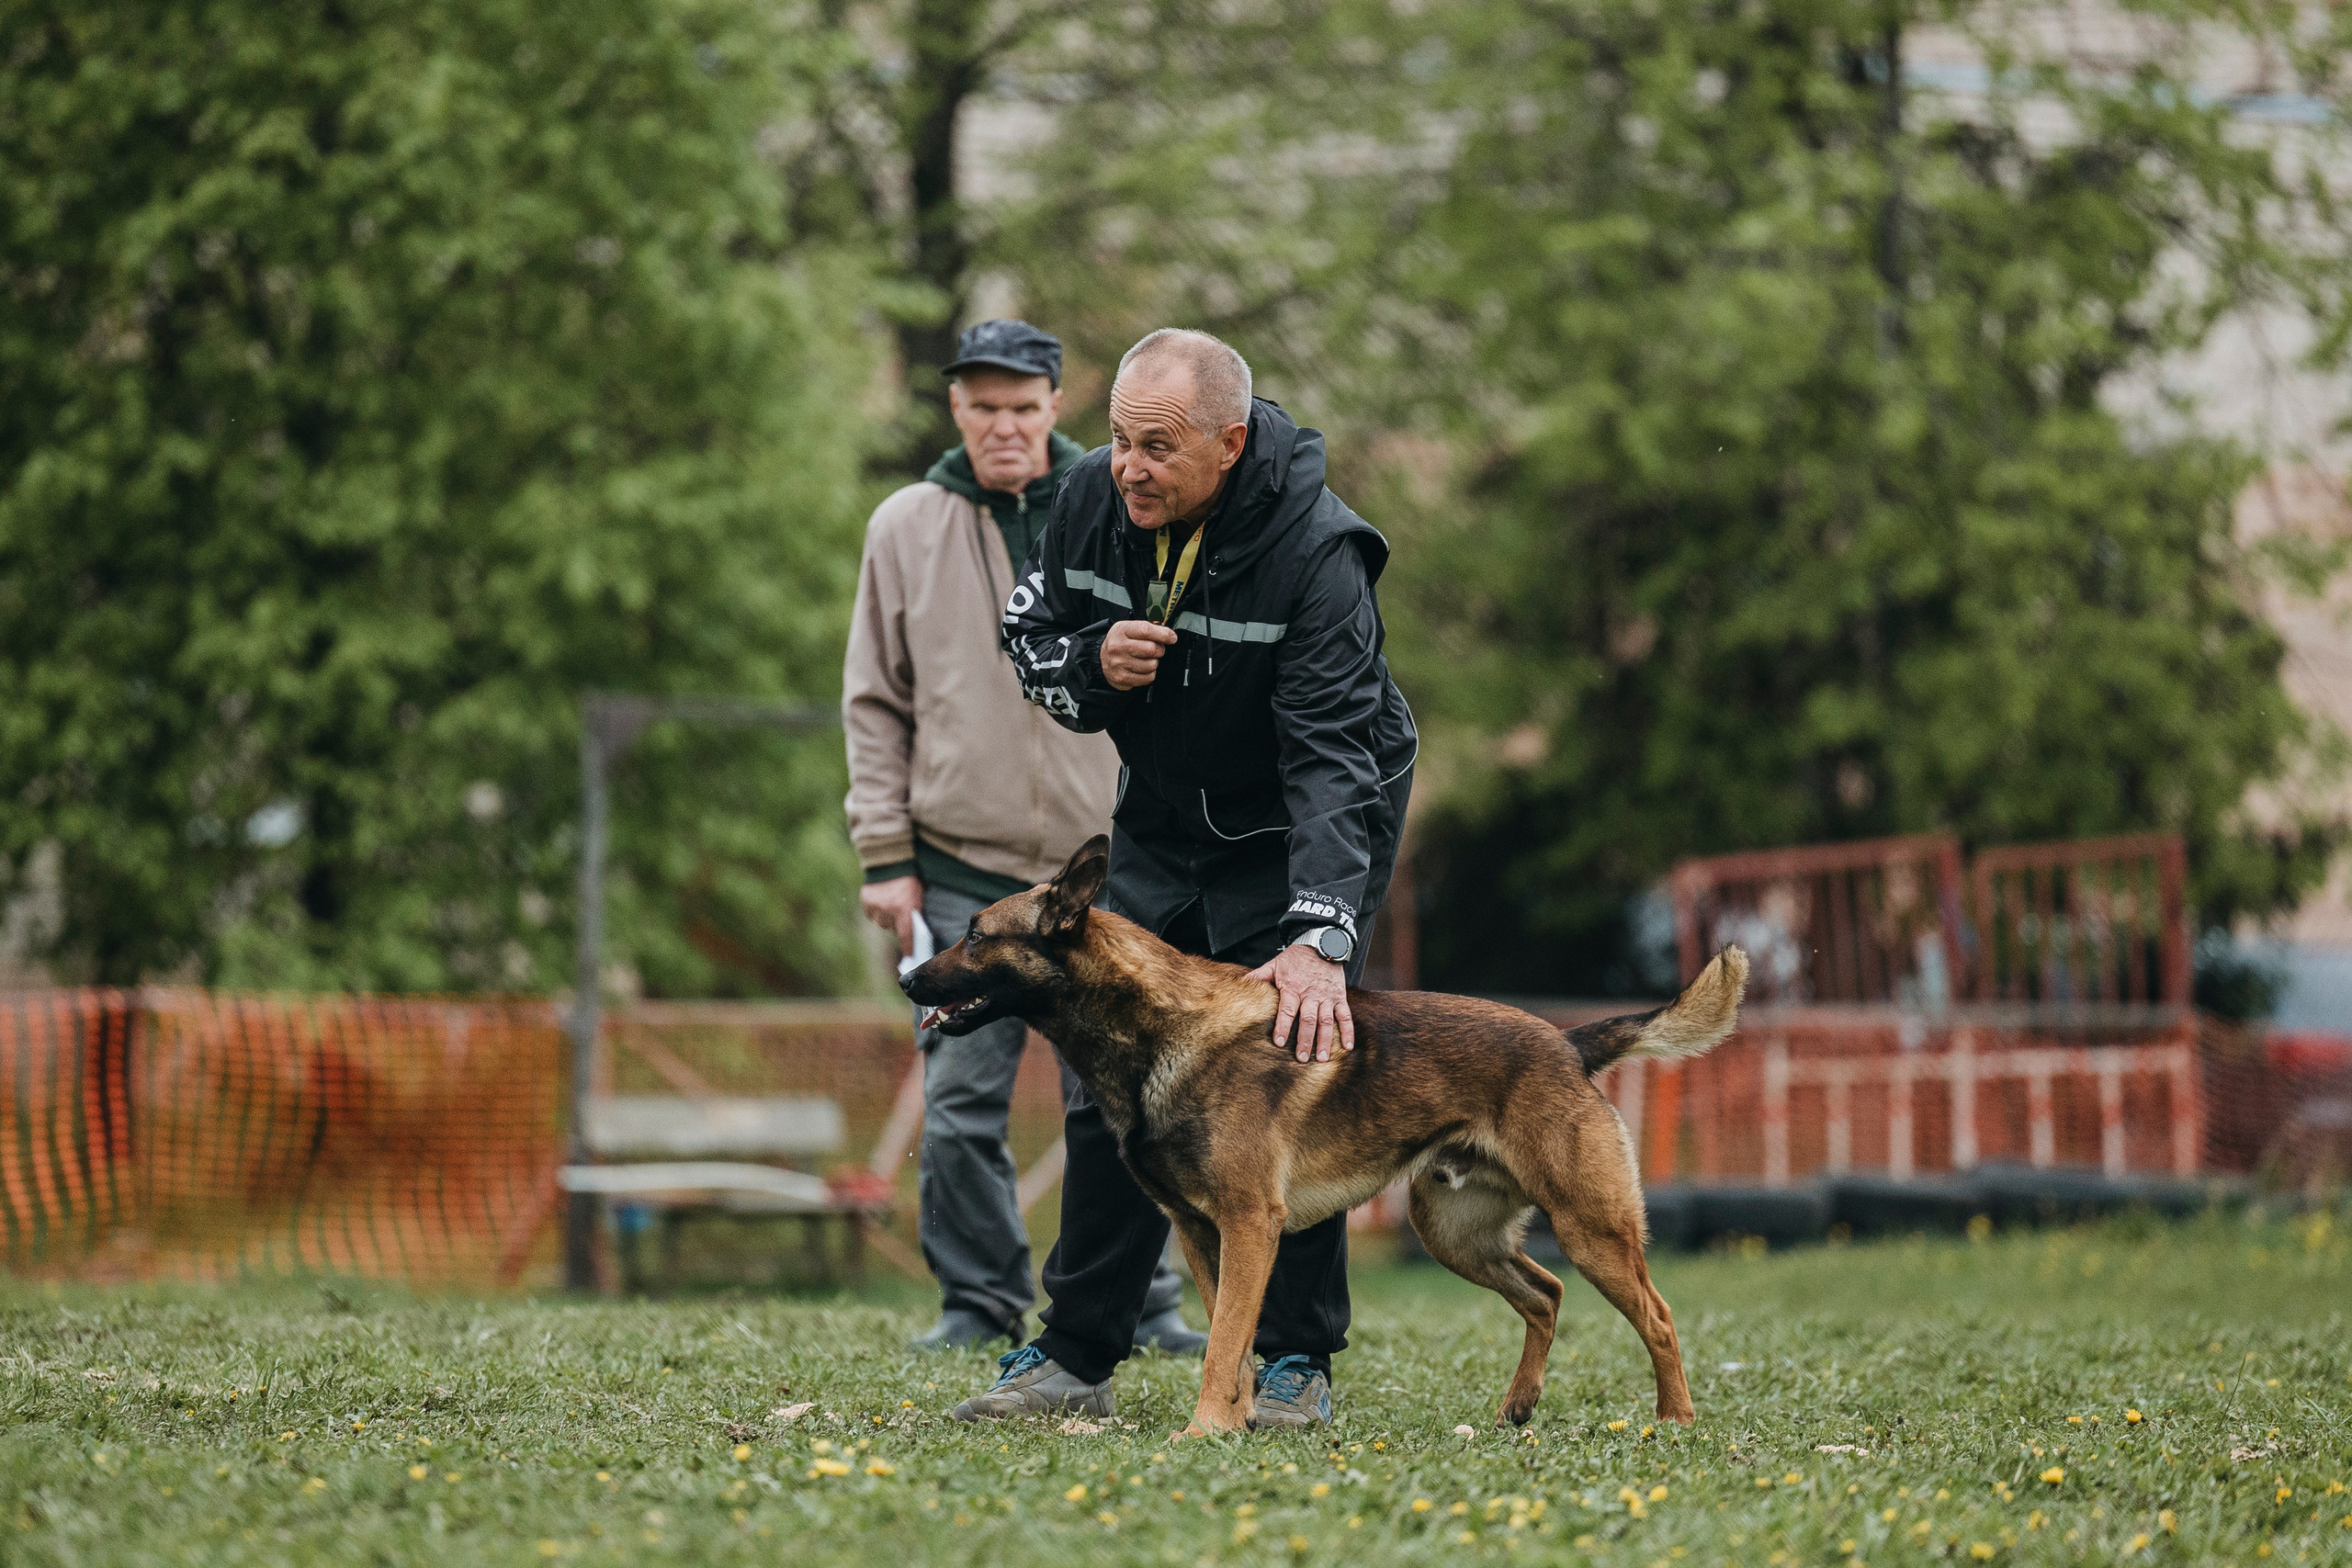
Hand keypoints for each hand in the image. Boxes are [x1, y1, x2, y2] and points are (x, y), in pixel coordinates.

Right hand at [858, 875, 923, 956]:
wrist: (891, 860)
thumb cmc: (910, 878)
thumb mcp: (918, 895)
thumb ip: (914, 912)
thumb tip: (912, 931)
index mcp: (904, 909)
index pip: (906, 936)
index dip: (908, 949)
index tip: (909, 958)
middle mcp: (888, 910)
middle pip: (891, 928)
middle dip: (896, 924)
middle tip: (900, 914)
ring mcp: (875, 905)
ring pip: (880, 921)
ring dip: (886, 917)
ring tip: (890, 904)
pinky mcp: (866, 900)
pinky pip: (871, 913)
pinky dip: (876, 909)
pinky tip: (881, 899)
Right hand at [1102, 619, 1176, 690]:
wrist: (1103, 660)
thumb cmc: (1121, 643)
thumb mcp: (1129, 629)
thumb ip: (1148, 629)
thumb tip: (1170, 635)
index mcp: (1121, 630)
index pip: (1145, 630)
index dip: (1163, 634)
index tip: (1172, 637)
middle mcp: (1118, 646)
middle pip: (1151, 649)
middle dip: (1159, 649)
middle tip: (1156, 649)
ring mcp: (1119, 663)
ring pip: (1152, 665)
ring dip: (1154, 662)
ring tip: (1146, 659)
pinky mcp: (1122, 678)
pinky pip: (1148, 677)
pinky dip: (1150, 673)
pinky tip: (1142, 668)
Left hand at [1245, 944, 1353, 1062]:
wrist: (1321, 943)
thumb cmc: (1295, 959)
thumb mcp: (1274, 965)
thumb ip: (1258, 977)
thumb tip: (1238, 984)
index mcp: (1293, 988)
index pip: (1287, 1010)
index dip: (1282, 1026)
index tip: (1279, 1042)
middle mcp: (1311, 994)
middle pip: (1308, 1020)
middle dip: (1305, 1040)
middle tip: (1301, 1059)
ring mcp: (1327, 997)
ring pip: (1327, 1021)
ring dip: (1325, 1040)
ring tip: (1321, 1058)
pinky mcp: (1340, 997)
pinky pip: (1345, 1015)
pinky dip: (1348, 1031)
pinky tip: (1347, 1047)